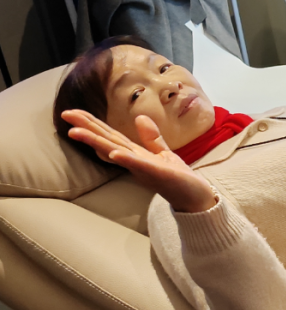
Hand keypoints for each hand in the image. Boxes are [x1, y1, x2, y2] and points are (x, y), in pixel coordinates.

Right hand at [61, 110, 217, 212]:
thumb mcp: (163, 153)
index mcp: (135, 153)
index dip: (92, 123)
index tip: (72, 112)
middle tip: (65, 115)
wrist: (195, 198)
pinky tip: (114, 153)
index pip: (110, 135)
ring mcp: (144, 168)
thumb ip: (150, 137)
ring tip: (74, 132)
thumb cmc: (178, 178)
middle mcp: (134, 160)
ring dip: (96, 142)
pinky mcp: (158, 174)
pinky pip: (140, 165)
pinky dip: (127, 159)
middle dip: (86, 128)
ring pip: (116, 152)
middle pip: (107, 141)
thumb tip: (139, 117)